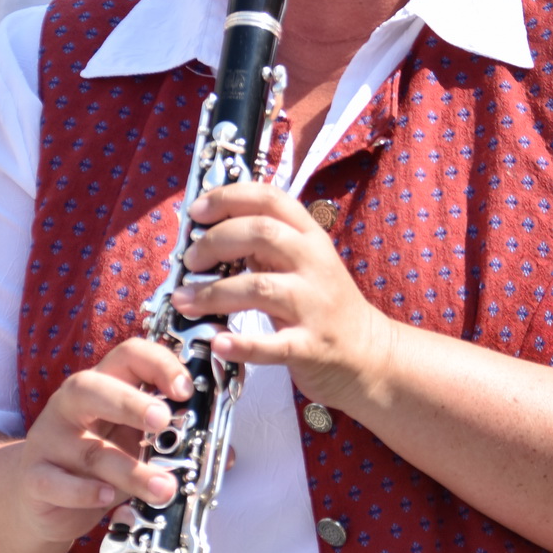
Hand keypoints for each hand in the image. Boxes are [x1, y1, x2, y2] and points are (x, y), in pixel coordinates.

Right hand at [16, 338, 191, 546]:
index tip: (187, 388)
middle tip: (165, 420)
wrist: (41, 499)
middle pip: (94, 388)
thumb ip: (172, 443)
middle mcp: (72, 406)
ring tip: (165, 487)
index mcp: (103, 385)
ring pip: (89, 449)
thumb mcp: (134, 445)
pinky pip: (55, 482)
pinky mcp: (34, 477)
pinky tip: (108, 497)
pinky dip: (83, 492)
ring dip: (131, 469)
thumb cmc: (97, 462)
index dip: (159, 365)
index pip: (128, 356)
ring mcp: (49, 441)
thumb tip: (226, 454)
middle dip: (131, 402)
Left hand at [171, 182, 390, 414]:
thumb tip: (209, 232)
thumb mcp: (302, 263)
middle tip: (189, 261)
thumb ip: (266, 245)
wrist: (368, 354)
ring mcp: (314, 306)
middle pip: (261, 234)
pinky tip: (217, 343)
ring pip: (259, 288)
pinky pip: (273, 345)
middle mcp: (314, 264)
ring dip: (213, 294)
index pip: (270, 199)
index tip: (196, 211)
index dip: (228, 198)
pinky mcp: (310, 346)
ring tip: (184, 302)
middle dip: (215, 242)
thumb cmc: (324, 305)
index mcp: (310, 237)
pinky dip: (242, 344)